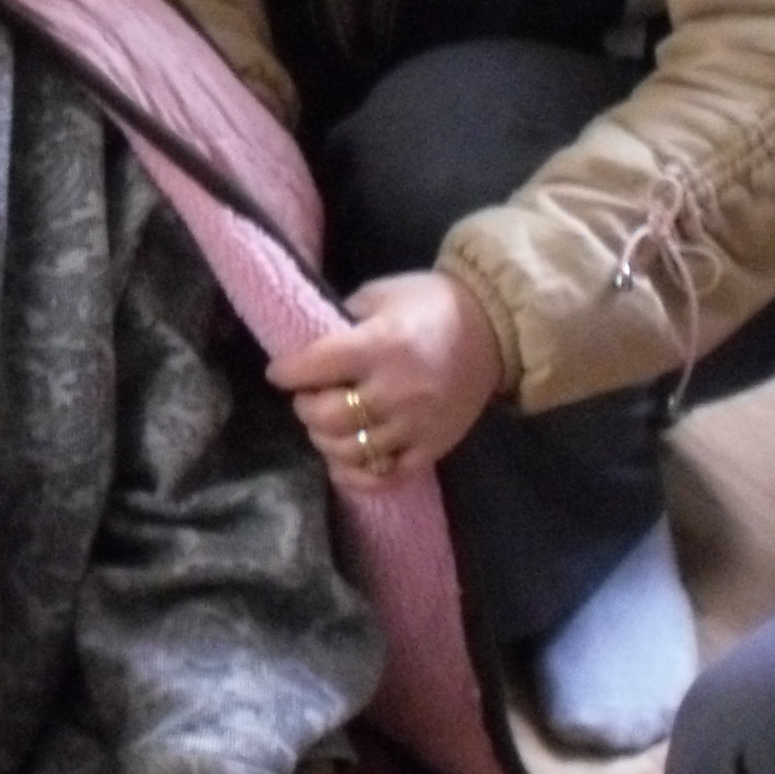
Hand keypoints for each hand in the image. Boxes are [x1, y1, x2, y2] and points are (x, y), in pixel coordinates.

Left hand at [269, 270, 507, 487]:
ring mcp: (416, 425)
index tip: (279, 372)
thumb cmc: (430, 305)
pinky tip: (344, 461)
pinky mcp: (432, 449)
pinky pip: (384, 477)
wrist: (495, 329)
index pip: (315, 367)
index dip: (286, 372)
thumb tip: (304, 346)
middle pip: (327, 417)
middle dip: (305, 407)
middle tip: (309, 396)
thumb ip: (342, 320)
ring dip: (325, 440)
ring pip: (349, 452)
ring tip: (328, 424)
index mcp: (382, 344)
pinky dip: (355, 476)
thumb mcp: (381, 295)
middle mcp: (397, 390)